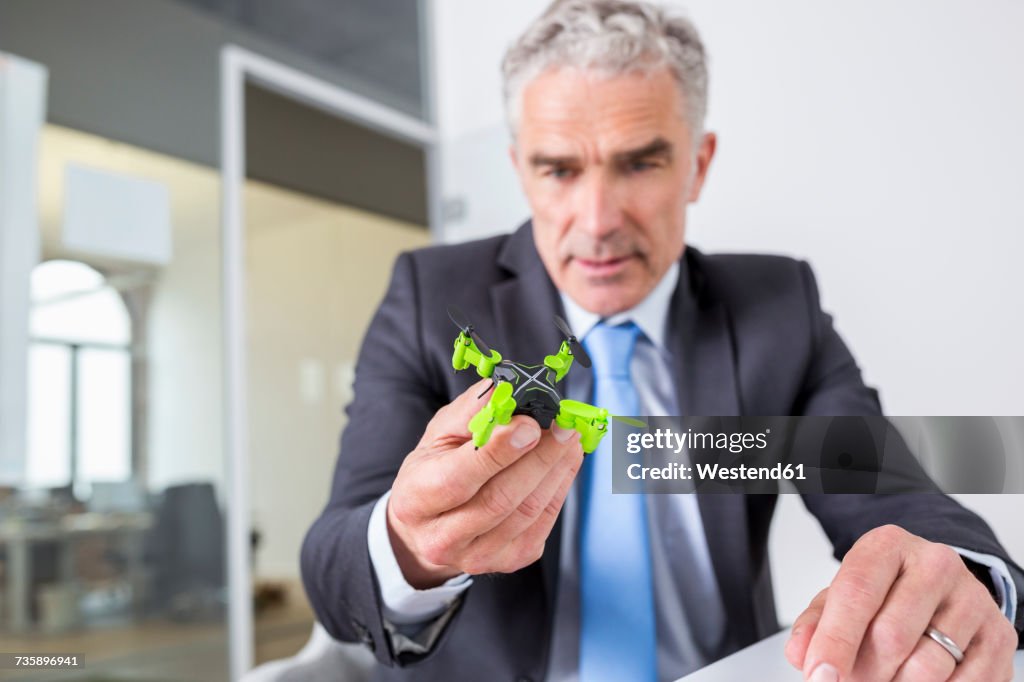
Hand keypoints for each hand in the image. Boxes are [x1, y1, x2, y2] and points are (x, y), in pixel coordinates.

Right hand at [386, 378, 583, 587]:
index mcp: (417, 499)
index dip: (498, 451)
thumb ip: (472, 411)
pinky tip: (565, 460)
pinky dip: (560, 486)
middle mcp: (443, 536)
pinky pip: (543, 522)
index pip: (460, 477)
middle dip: (539, 457)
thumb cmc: (434, 471)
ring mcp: (478, 555)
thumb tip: (508, 389)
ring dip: (556, 470)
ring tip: (569, 437)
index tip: (530, 424)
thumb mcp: (439, 435)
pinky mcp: (509, 560)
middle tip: (563, 425)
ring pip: (528, 512)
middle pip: (500, 498)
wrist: (428, 528)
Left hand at [784, 524, 1016, 680]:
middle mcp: (935, 564)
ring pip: (927, 666)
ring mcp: (973, 598)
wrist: (939, 590)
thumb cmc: (883, 595)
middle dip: (864, 672)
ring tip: (884, 680)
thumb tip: (801, 654)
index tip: (820, 675)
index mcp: (888, 546)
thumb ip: (815, 624)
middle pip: (890, 636)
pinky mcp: (1000, 635)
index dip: (835, 641)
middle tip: (854, 680)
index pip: (856, 593)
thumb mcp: (841, 598)